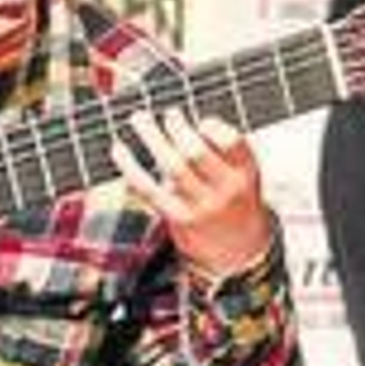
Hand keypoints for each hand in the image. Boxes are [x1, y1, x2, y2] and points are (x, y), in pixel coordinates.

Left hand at [111, 108, 274, 277]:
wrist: (239, 250)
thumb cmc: (235, 202)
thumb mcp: (243, 174)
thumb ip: (222, 149)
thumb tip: (183, 123)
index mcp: (244, 173)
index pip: (231, 141)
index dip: (212, 127)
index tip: (201, 122)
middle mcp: (224, 190)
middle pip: (196, 152)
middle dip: (178, 128)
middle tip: (169, 115)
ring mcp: (200, 206)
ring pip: (172, 166)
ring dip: (153, 137)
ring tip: (140, 118)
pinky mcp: (177, 218)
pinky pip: (148, 189)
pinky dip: (130, 167)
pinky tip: (119, 150)